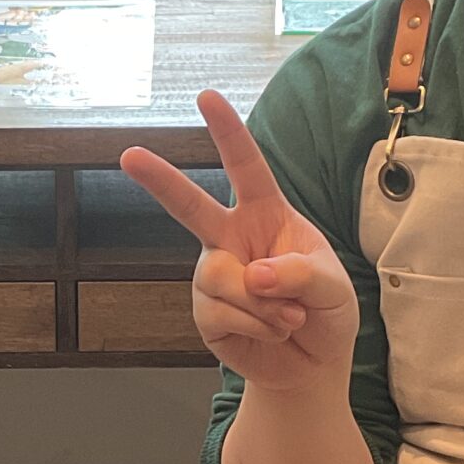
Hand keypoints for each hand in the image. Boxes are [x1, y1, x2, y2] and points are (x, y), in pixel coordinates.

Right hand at [121, 92, 357, 392]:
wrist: (311, 365)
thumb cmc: (326, 312)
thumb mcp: (334, 288)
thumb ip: (301, 274)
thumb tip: (254, 275)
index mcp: (267, 215)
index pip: (247, 168)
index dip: (228, 132)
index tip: (207, 97)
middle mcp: (233, 238)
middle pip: (192, 205)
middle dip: (160, 180)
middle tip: (130, 155)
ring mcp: (214, 275)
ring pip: (220, 275)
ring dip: (264, 303)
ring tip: (287, 317)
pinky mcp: (205, 312)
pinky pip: (221, 311)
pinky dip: (258, 326)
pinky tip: (272, 332)